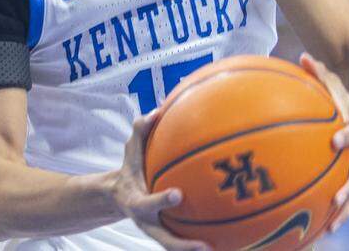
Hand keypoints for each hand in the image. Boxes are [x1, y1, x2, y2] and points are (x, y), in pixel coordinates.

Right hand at [112, 110, 210, 250]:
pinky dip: (203, 243)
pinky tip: (228, 241)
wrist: (119, 196)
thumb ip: (140, 130)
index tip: (178, 194)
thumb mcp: (130, 149)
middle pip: (164, 240)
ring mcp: (158, 232)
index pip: (148, 204)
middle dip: (182, 245)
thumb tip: (156, 112)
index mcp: (136, 203)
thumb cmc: (131, 168)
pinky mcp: (168, 235)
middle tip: (204, 246)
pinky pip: (185, 241)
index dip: (161, 200)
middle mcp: (148, 223)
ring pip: (175, 247)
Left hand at [300, 52, 348, 233]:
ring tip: (332, 226)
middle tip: (337, 198)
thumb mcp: (337, 82)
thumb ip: (320, 72)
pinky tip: (322, 229)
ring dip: (347, 208)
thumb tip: (302, 56)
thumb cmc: (348, 95)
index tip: (335, 141)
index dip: (348, 135)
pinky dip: (339, 213)